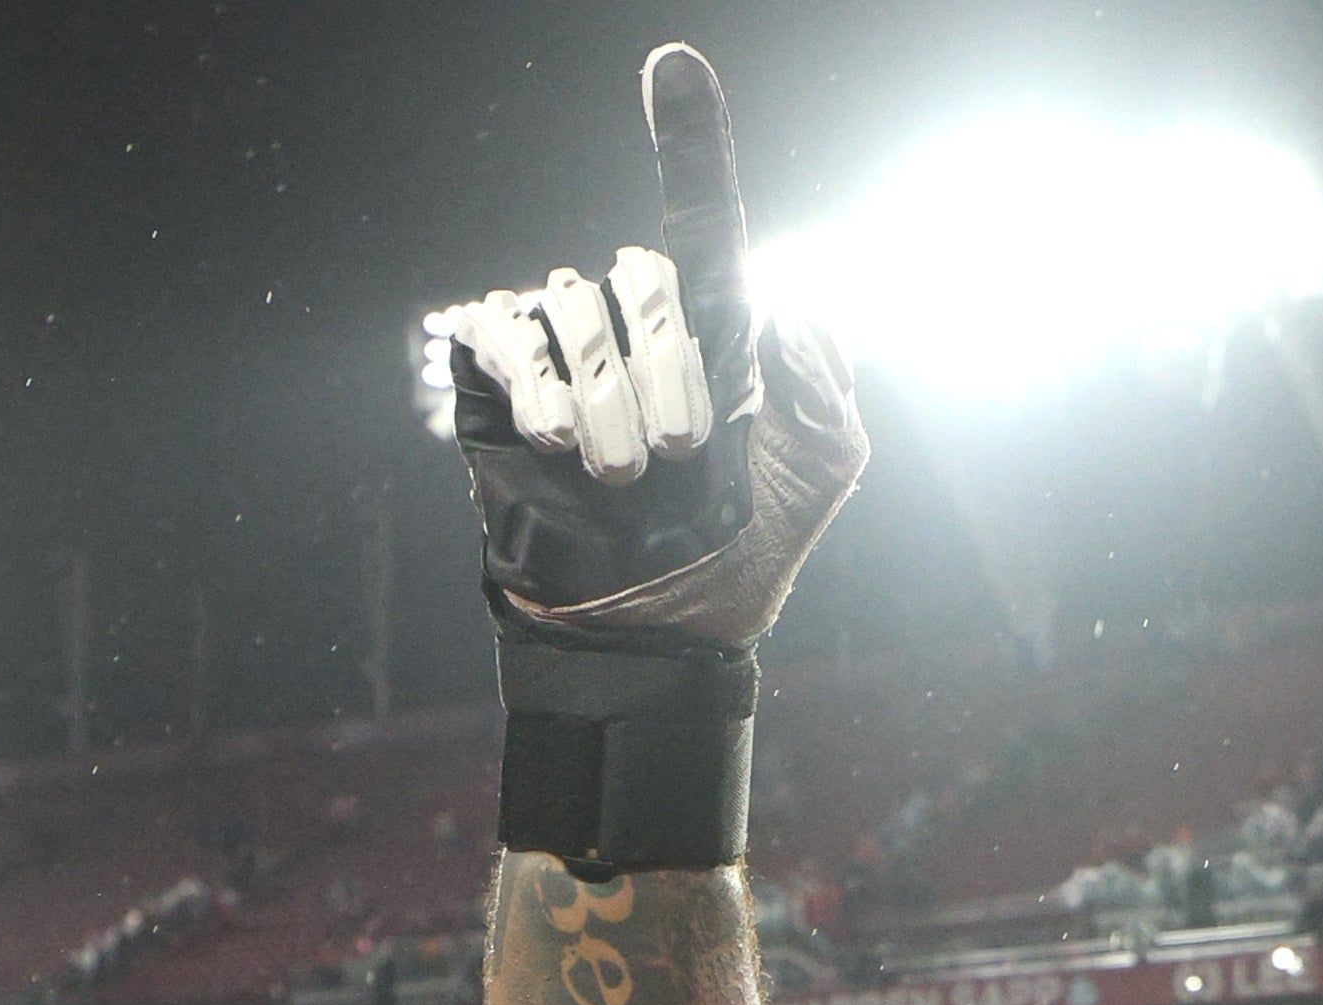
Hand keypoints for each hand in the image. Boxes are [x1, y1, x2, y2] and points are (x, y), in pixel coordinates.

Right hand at [439, 47, 869, 654]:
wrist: (661, 622)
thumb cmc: (744, 547)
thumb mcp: (822, 467)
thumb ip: (825, 377)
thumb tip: (790, 299)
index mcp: (716, 326)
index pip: (702, 214)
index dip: (690, 138)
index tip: (674, 65)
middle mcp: (636, 320)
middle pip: (645, 270)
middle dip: (671, 366)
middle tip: (681, 451)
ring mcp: (563, 344)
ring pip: (576, 305)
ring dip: (607, 400)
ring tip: (622, 470)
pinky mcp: (497, 376)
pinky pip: (504, 328)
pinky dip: (537, 386)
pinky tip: (554, 444)